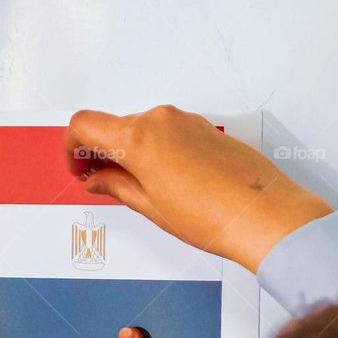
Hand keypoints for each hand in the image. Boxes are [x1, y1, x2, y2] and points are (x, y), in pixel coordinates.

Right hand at [65, 105, 332, 272]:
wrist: (264, 216)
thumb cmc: (214, 216)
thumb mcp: (151, 207)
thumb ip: (117, 186)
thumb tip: (99, 179)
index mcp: (138, 137)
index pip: (84, 125)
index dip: (73, 148)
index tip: (79, 168)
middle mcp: (161, 120)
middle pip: (114, 126)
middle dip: (103, 152)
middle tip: (105, 183)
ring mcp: (186, 121)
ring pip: (143, 129)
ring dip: (133, 152)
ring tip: (141, 189)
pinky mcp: (207, 129)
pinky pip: (169, 132)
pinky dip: (158, 150)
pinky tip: (169, 182)